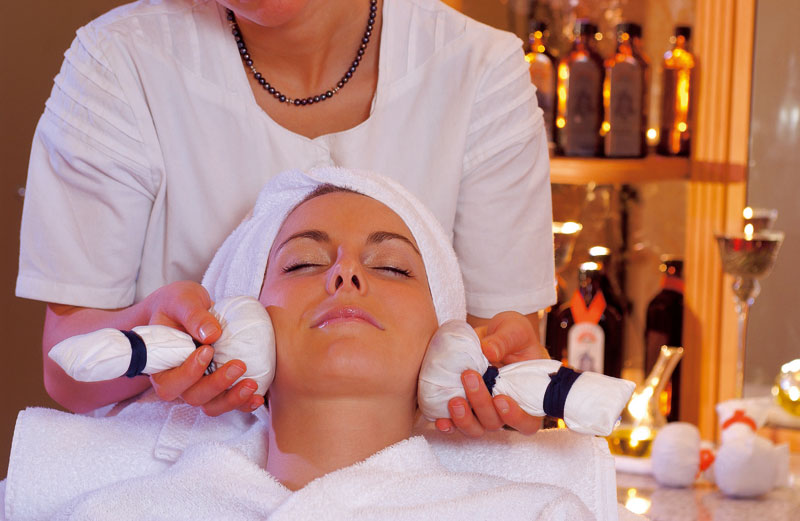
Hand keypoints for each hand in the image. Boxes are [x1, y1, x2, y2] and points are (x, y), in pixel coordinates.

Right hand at [145, 281, 264, 415]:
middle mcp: (179, 381)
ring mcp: (199, 385)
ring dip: (232, 399)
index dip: (188, 374)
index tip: (207, 351)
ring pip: (211, 404)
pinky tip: (259, 397)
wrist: (189, 308)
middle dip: (217, 385)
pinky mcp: (217, 385)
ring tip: (252, 384)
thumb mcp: (182, 301)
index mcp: (162, 365)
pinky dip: (244, 402)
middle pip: (193, 396)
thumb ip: (193, 315)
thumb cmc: (178, 304)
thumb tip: (212, 334)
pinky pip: (228, 401)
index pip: (169, 383)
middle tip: (239, 365)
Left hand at [434, 311, 547, 436]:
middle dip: (481, 404)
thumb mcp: (514, 330)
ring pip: (476, 428)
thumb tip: (488, 351)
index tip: (500, 399)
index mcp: (527, 396)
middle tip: (469, 377)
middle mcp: (506, 409)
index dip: (516, 418)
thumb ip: (504, 341)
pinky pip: (456, 423)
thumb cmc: (512, 335)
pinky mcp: (466, 406)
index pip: (528, 421)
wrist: (491, 334)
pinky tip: (440, 419)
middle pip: (495, 422)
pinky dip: (448, 424)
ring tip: (453, 401)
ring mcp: (484, 410)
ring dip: (464, 419)